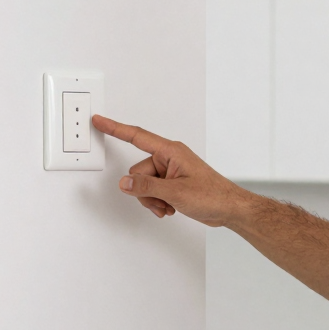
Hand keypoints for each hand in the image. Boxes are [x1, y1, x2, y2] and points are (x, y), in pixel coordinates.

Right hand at [94, 115, 254, 225]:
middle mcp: (169, 158)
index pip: (136, 137)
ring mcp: (170, 171)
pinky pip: (152, 191)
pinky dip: (158, 202)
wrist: (229, 208)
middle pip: (138, 172)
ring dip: (152, 200)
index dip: (115, 128)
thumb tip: (125, 184)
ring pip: (144, 185)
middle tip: (163, 201)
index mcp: (170, 151)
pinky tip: (170, 208)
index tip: (99, 120)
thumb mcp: (176, 192)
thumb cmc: (212, 195)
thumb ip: (147, 187)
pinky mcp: (172, 183)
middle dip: (145, 191)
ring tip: (169, 206)